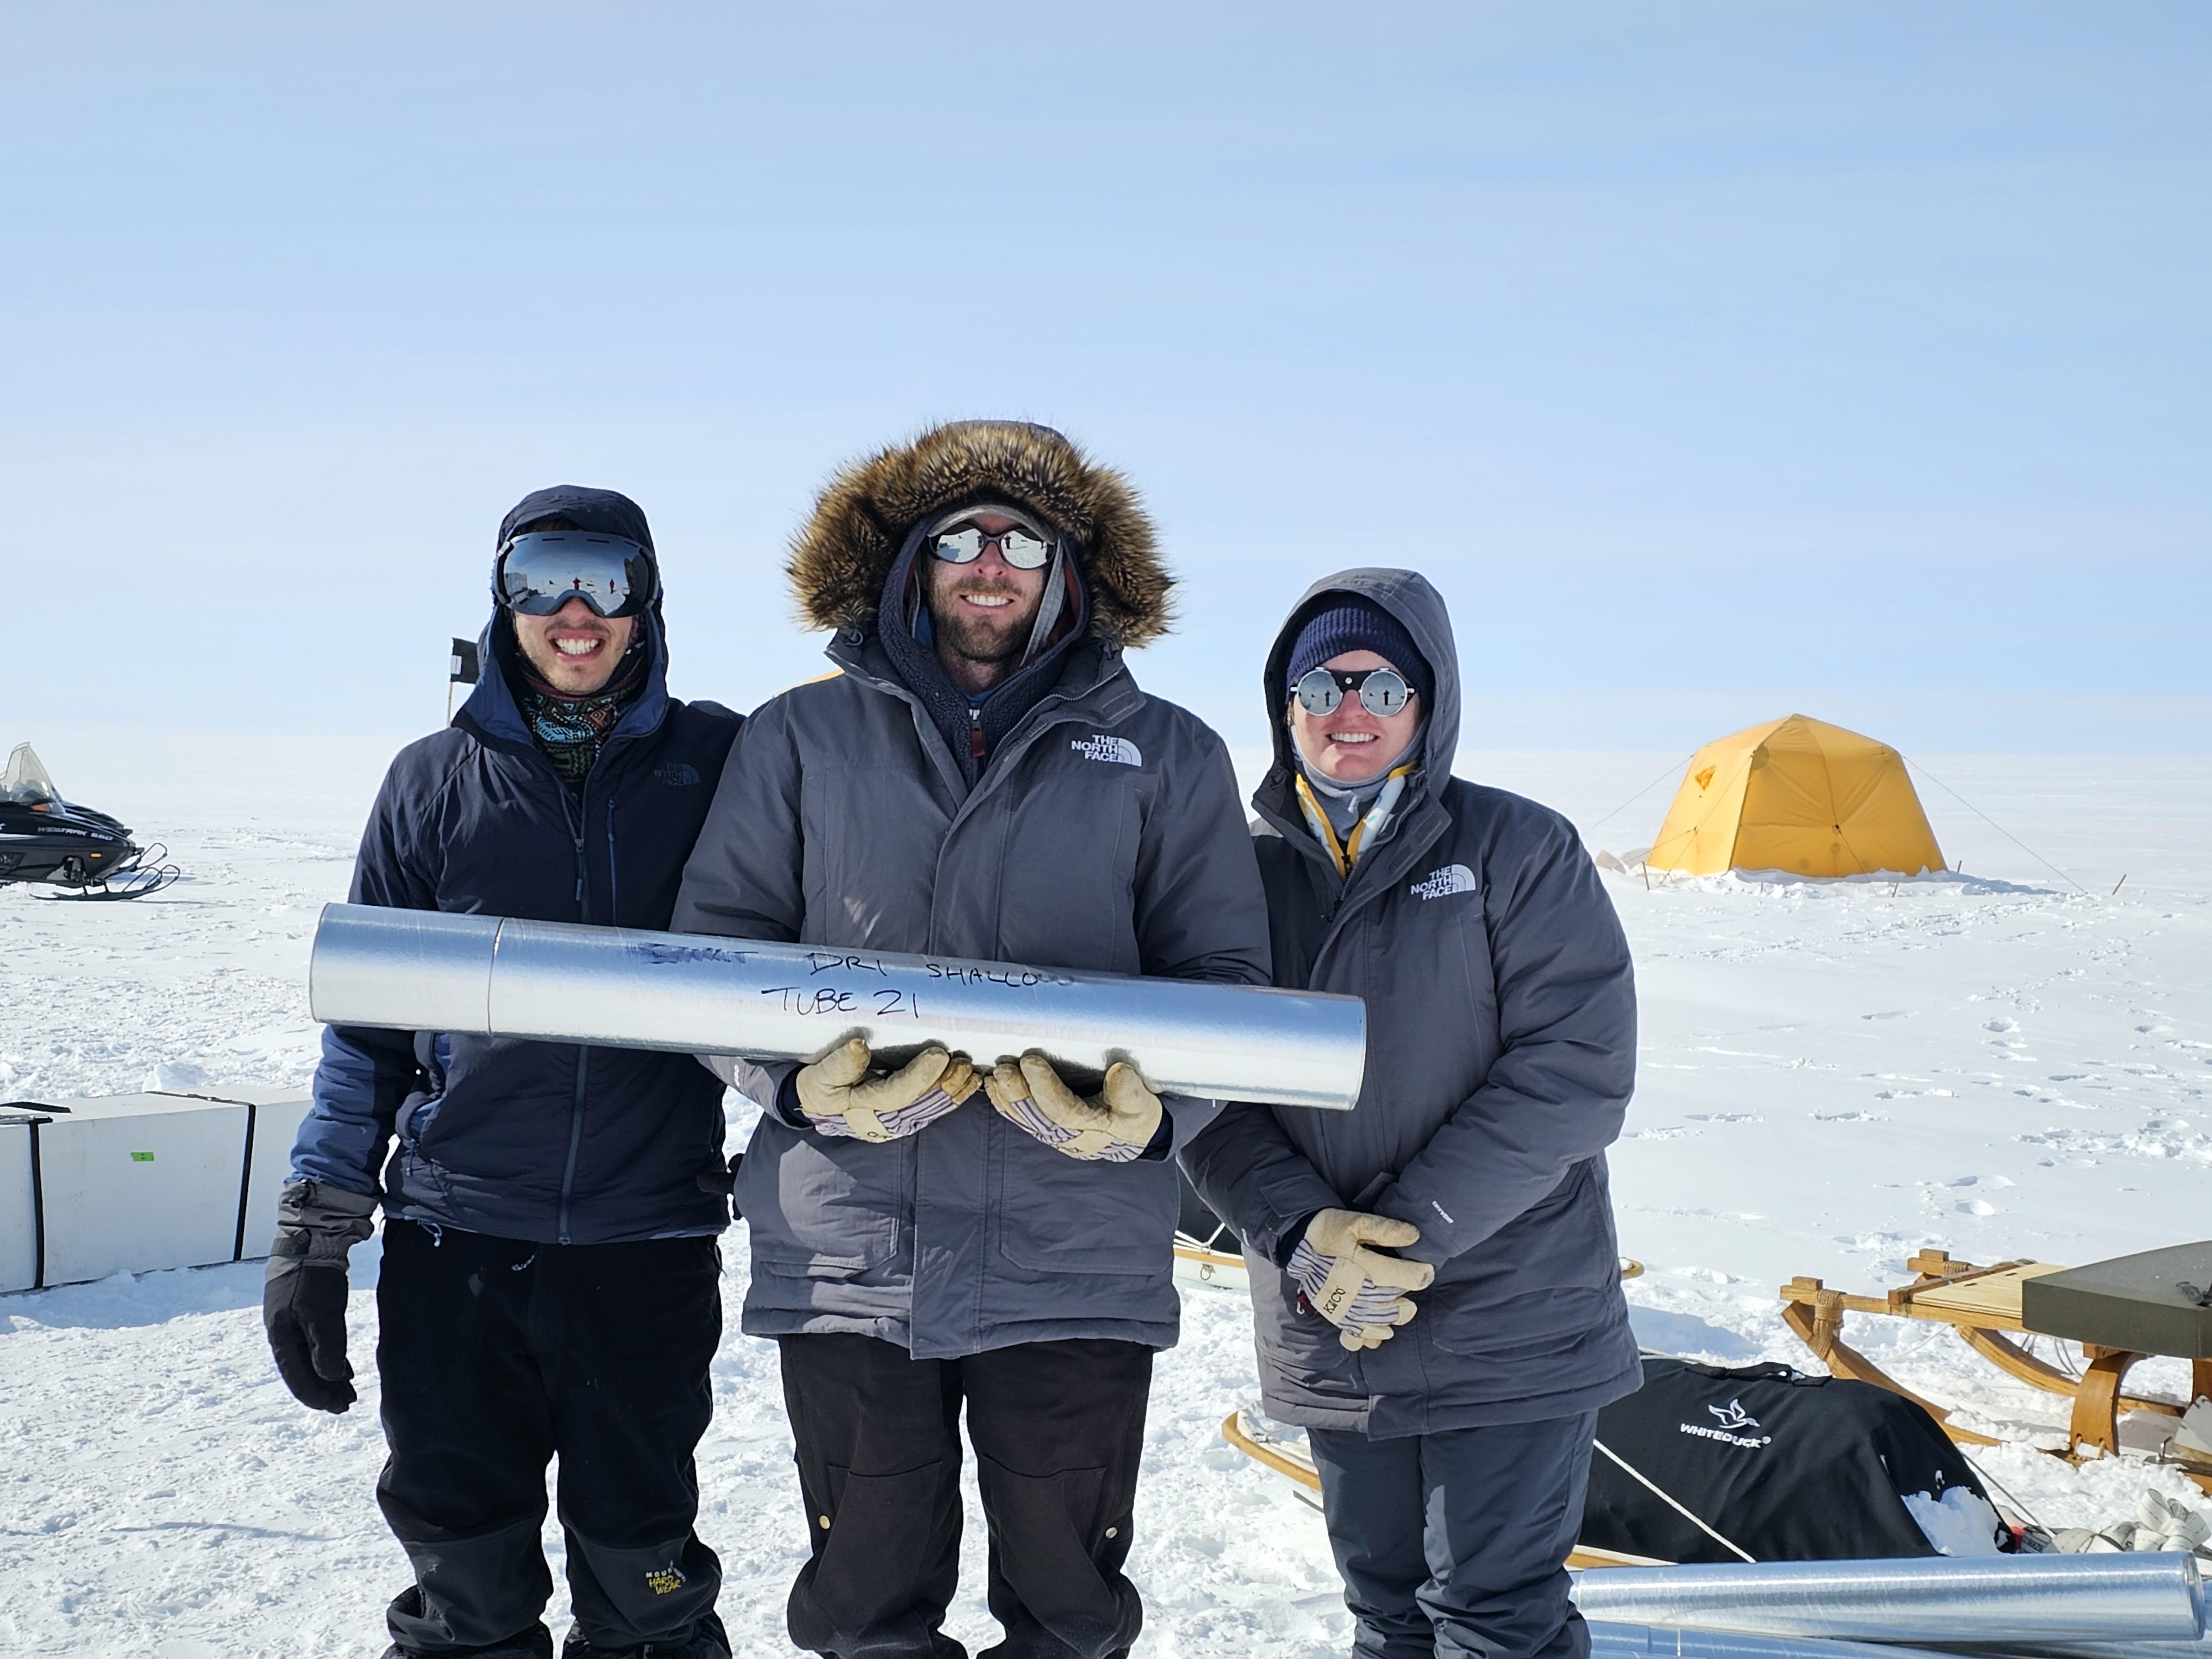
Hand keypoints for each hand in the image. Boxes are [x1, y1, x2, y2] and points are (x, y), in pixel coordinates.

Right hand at [263, 1180, 375, 1412]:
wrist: (312, 1238)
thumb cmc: (314, 1276)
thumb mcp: (321, 1312)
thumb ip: (326, 1346)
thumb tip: (328, 1379)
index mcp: (281, 1334)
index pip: (295, 1373)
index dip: (313, 1394)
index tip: (333, 1408)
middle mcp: (284, 1330)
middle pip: (303, 1368)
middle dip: (323, 1389)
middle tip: (344, 1406)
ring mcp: (295, 1319)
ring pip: (312, 1355)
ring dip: (329, 1376)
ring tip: (347, 1394)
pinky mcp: (307, 1309)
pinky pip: (318, 1341)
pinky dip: (330, 1357)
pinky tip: (343, 1370)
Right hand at [797, 1038, 977, 1141]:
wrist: (820, 1099)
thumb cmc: (820, 1083)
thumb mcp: (820, 1074)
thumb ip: (839, 1064)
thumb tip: (859, 1047)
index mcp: (861, 1105)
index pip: (896, 1093)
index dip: (919, 1076)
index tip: (938, 1054)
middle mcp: (883, 1119)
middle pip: (921, 1103)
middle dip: (945, 1083)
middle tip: (963, 1061)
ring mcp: (898, 1120)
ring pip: (931, 1108)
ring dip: (954, 1090)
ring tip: (971, 1071)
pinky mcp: (907, 1116)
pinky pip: (934, 1108)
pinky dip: (953, 1096)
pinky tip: (969, 1083)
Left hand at [984, 1051, 1161, 1162]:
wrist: (1135, 1132)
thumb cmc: (1137, 1112)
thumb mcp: (1143, 1102)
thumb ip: (1131, 1091)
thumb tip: (1118, 1073)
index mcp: (1097, 1127)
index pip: (1065, 1110)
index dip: (1045, 1087)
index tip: (1031, 1061)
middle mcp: (1072, 1137)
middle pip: (1039, 1118)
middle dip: (1018, 1092)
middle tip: (1004, 1068)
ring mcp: (1058, 1137)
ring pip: (1027, 1121)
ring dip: (1007, 1098)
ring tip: (994, 1075)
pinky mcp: (1048, 1131)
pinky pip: (1023, 1121)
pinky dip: (1005, 1105)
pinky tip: (993, 1088)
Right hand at [1290, 1209, 1434, 1350]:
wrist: (1299, 1246)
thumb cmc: (1330, 1232)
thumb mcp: (1356, 1222)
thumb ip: (1385, 1229)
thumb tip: (1414, 1236)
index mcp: (1364, 1268)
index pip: (1404, 1278)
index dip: (1421, 1275)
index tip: (1426, 1270)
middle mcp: (1357, 1294)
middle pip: (1396, 1306)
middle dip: (1408, 1297)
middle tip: (1407, 1284)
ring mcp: (1346, 1311)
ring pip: (1382, 1324)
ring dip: (1394, 1315)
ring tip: (1396, 1303)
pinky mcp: (1338, 1319)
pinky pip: (1358, 1338)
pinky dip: (1372, 1337)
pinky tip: (1379, 1327)